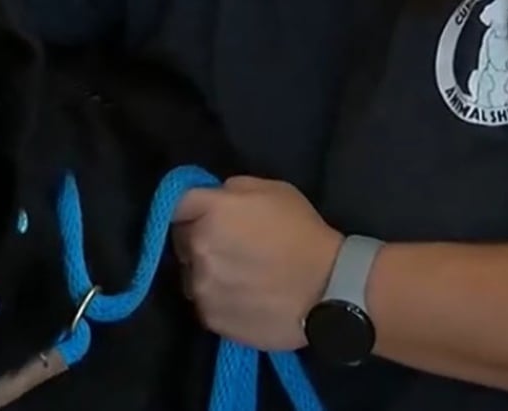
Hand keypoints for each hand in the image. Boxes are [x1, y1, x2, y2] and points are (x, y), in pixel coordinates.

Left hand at [170, 176, 342, 350]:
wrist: (330, 289)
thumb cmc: (304, 233)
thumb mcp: (273, 190)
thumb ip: (233, 189)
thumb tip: (214, 197)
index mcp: (211, 211)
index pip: (176, 205)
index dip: (190, 210)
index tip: (204, 216)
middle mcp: (198, 247)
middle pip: (182, 241)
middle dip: (199, 240)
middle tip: (231, 247)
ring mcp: (201, 286)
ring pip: (191, 275)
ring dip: (207, 273)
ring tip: (241, 277)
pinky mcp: (210, 317)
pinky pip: (204, 303)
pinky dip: (219, 300)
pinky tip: (245, 298)